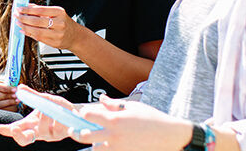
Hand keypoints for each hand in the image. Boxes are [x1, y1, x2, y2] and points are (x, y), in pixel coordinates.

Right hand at [0, 80, 17, 110]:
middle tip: (16, 96)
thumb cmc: (6, 90)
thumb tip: (20, 87)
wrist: (2, 98)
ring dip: (8, 103)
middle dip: (7, 96)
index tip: (15, 89)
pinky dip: (8, 109)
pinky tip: (15, 106)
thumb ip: (11, 84)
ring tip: (17, 101)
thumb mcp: (7, 85)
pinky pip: (0, 111)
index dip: (6, 88)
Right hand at [0, 85, 76, 144]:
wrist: (73, 112)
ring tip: (49, 108)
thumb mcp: (43, 99)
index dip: (6, 130)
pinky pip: (56, 127)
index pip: (15, 129)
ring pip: (42, 129)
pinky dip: (58, 117)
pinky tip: (61, 114)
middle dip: (18, 136)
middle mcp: (37, 131)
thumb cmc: (56, 107)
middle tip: (14, 129)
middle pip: (24, 140)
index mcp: (30, 124)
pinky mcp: (59, 135)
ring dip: (44, 117)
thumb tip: (20, 88)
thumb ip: (32, 95)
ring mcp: (48, 135)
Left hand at [16, 4, 81, 49]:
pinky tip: (24, 30)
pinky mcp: (54, 43)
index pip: (40, 10)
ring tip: (18, 23)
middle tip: (17, 16)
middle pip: (37, 21)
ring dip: (25, 27)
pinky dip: (29, 33)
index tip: (19, 9)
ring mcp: (57, 34)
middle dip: (24, 18)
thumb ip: (42, 10)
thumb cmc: (64, 23)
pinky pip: (38, 38)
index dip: (28, 10)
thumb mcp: (56, 13)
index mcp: (59, 12)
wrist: (75, 36)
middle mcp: (59, 23)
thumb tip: (28, 6)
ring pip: (36, 31)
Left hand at [72, 95, 191, 150]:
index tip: (85, 113)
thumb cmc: (153, 119)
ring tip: (101, 137)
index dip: (84, 113)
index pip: (88, 115)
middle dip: (77, 132)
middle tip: (76, 129)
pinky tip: (113, 144)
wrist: (170, 137)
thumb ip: (114, 104)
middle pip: (84, 136)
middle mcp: (114, 135)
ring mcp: (118, 148)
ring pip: (95, 148)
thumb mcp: (133, 107)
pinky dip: (107, 149)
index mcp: (115, 120)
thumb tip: (101, 99)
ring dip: (95, 143)